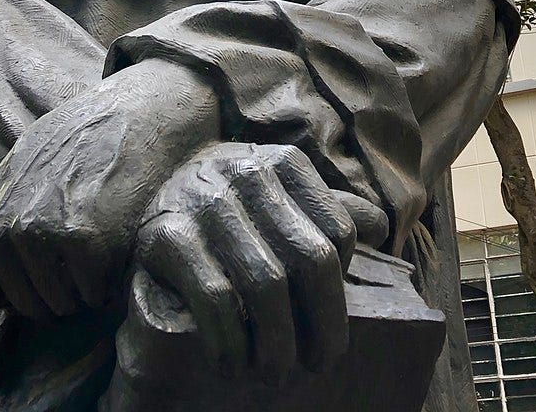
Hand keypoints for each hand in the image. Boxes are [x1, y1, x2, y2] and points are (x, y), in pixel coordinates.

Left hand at [0, 59, 219, 319]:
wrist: (137, 112)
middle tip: (84, 252)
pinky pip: (94, 294)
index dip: (17, 294)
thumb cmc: (86, 140)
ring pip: (62, 303)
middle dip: (58, 292)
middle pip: (27, 304)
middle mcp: (4, 227)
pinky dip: (111, 282)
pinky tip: (118, 243)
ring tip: (102, 242)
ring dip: (86, 288)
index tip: (45, 273)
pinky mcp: (81, 239)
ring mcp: (41, 233)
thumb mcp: (22, 168)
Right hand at [135, 142, 387, 385]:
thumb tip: (382, 227)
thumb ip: (323, 208)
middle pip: (309, 260)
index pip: (339, 232)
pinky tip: (232, 364)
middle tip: (318, 364)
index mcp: (285, 163)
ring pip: (265, 284)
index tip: (328, 320)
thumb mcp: (278, 191)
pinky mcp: (167, 233)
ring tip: (275, 372)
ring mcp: (205, 201)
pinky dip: (230, 341)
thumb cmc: (231, 201)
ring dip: (277, 344)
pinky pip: (214, 298)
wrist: (153, 187)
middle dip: (323, 325)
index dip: (340, 287)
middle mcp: (248, 173)